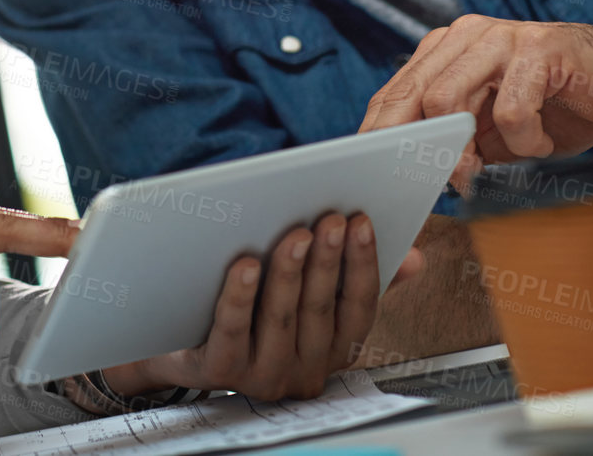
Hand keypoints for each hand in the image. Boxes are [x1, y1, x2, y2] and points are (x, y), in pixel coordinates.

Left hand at [102, 213, 424, 401]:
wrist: (178, 343)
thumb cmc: (252, 308)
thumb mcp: (308, 294)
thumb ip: (355, 278)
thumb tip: (415, 259)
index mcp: (332, 348)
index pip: (359, 307)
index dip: (364, 263)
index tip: (363, 220)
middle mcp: (304, 369)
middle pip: (320, 311)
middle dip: (328, 261)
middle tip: (330, 218)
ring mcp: (262, 375)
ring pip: (281, 320)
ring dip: (290, 274)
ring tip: (295, 233)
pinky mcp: (220, 372)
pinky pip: (233, 332)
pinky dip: (239, 297)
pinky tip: (244, 264)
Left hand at [359, 14, 592, 173]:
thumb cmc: (566, 107)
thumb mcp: (499, 130)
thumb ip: (459, 141)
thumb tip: (411, 180)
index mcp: (448, 49)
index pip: (394, 95)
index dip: (380, 140)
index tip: (376, 182)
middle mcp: (467, 35)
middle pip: (411, 97)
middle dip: (417, 152)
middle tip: (443, 188)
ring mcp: (502, 36)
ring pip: (447, 100)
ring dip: (468, 150)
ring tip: (498, 165)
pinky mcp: (540, 48)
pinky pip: (511, 110)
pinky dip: (525, 141)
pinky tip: (544, 142)